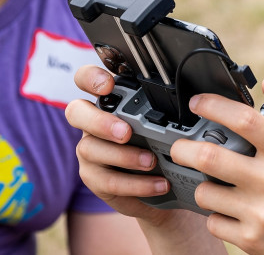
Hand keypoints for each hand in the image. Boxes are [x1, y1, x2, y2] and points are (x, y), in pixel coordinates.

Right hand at [64, 66, 175, 222]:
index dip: (92, 78)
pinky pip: (108, 181)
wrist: (160, 184)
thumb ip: (161, 109)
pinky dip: (136, 184)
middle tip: (126, 132)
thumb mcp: (162, 121)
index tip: (109, 85)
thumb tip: (187, 98)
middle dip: (100, 121)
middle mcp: (92, 122)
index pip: (85, 79)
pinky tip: (158, 184)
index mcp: (108, 101)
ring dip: (125, 156)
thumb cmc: (158, 143)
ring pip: (92, 149)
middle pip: (76, 112)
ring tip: (151, 161)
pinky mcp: (93, 177)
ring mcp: (89, 149)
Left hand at [172, 77, 263, 254]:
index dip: (213, 105)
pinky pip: (214, 222)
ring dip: (203, 183)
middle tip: (180, 145)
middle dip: (184, 147)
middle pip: (209, 157)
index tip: (197, 102)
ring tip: (214, 180)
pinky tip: (231, 208)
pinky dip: (216, 213)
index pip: (243, 120)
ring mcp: (261, 214)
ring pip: (205, 192)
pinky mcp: (253, 241)